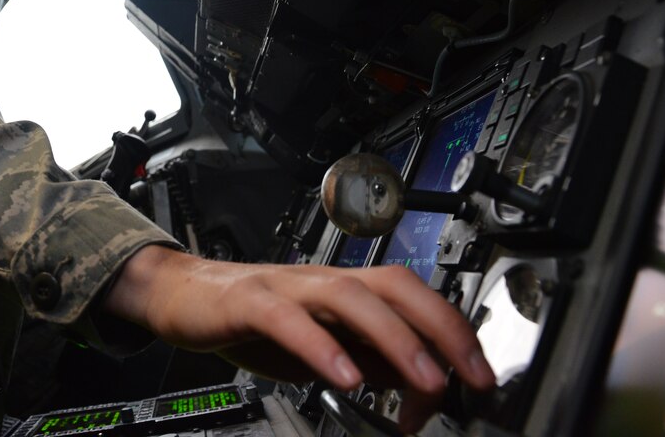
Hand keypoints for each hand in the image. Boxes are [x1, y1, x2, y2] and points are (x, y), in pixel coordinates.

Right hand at [103, 246, 494, 432]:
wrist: (182, 296)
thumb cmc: (253, 319)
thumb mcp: (323, 347)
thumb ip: (369, 360)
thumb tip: (422, 383)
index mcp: (347, 291)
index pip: (415, 298)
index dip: (454, 332)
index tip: (482, 377)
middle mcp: (324, 281)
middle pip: (395, 286)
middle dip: (442, 328)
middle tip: (471, 378)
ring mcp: (288, 287)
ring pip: (351, 296)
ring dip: (397, 337)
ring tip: (427, 381)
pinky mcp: (249, 301)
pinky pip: (289, 320)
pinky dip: (322, 347)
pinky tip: (346, 379)